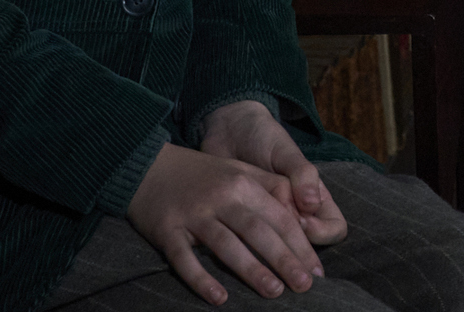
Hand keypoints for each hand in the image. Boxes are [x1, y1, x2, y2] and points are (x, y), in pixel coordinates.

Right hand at [127, 141, 325, 305]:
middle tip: (304, 286)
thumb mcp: (239, 170)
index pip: (279, 217)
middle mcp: (222, 197)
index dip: (300, 244)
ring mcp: (194, 214)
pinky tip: (219, 298)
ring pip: (227, 245)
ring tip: (274, 292)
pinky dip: (201, 279)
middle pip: (259, 232)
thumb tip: (305, 216)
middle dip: (285, 260)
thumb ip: (270, 189)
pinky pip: (185, 259)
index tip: (316, 270)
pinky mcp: (167, 230)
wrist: (147, 165)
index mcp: (244, 183)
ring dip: (252, 270)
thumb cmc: (201, 174)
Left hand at [201, 100, 347, 246]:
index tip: (301, 221)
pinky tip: (233, 236)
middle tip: (271, 228)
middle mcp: (297, 215)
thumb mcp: (286, 152)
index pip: (335, 229)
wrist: (228, 132)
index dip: (322, 232)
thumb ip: (302, 174)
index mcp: (315, 198)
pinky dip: (245, 246)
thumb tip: (313, 204)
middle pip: (307, 247)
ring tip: (250, 234)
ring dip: (268, 249)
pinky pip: (250, 246)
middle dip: (292, 244)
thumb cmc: (265, 138)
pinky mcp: (245, 226)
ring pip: (279, 250)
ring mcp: (271, 222)